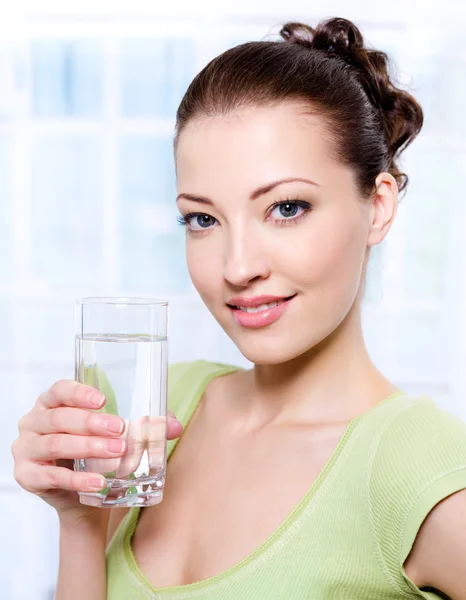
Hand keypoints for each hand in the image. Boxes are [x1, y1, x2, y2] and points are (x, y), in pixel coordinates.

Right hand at [11, 379, 182, 523]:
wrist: (82, 498)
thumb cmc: (97, 455)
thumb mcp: (117, 435)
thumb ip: (145, 426)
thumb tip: (174, 427)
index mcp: (52, 402)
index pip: (59, 389)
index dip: (78, 393)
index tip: (103, 401)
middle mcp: (34, 421)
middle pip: (59, 417)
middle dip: (91, 423)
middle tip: (120, 430)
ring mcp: (26, 449)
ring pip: (55, 444)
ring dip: (87, 447)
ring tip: (116, 452)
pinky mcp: (27, 476)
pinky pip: (51, 477)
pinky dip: (77, 480)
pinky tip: (99, 482)